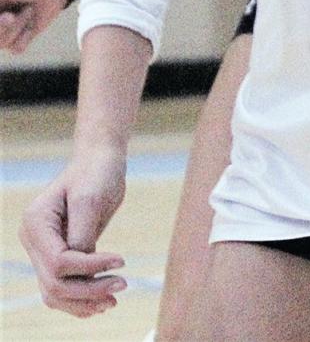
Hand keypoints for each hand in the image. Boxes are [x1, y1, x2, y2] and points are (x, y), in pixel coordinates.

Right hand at [0, 0, 69, 52]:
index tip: (7, 16)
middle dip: (2, 27)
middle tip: (10, 15)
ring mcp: (0, 32)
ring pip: (1, 43)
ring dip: (17, 26)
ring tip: (27, 9)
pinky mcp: (16, 40)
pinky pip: (16, 48)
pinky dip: (26, 35)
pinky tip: (31, 22)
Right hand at [19, 146, 127, 316]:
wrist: (100, 160)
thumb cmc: (96, 172)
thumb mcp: (91, 199)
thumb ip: (82, 233)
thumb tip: (83, 262)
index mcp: (36, 223)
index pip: (58, 262)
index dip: (89, 268)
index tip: (120, 261)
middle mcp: (34, 240)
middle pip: (55, 283)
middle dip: (88, 290)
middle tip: (122, 286)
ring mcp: (43, 250)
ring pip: (56, 293)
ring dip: (84, 302)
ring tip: (113, 301)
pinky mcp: (57, 255)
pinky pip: (63, 286)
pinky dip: (81, 298)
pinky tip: (102, 301)